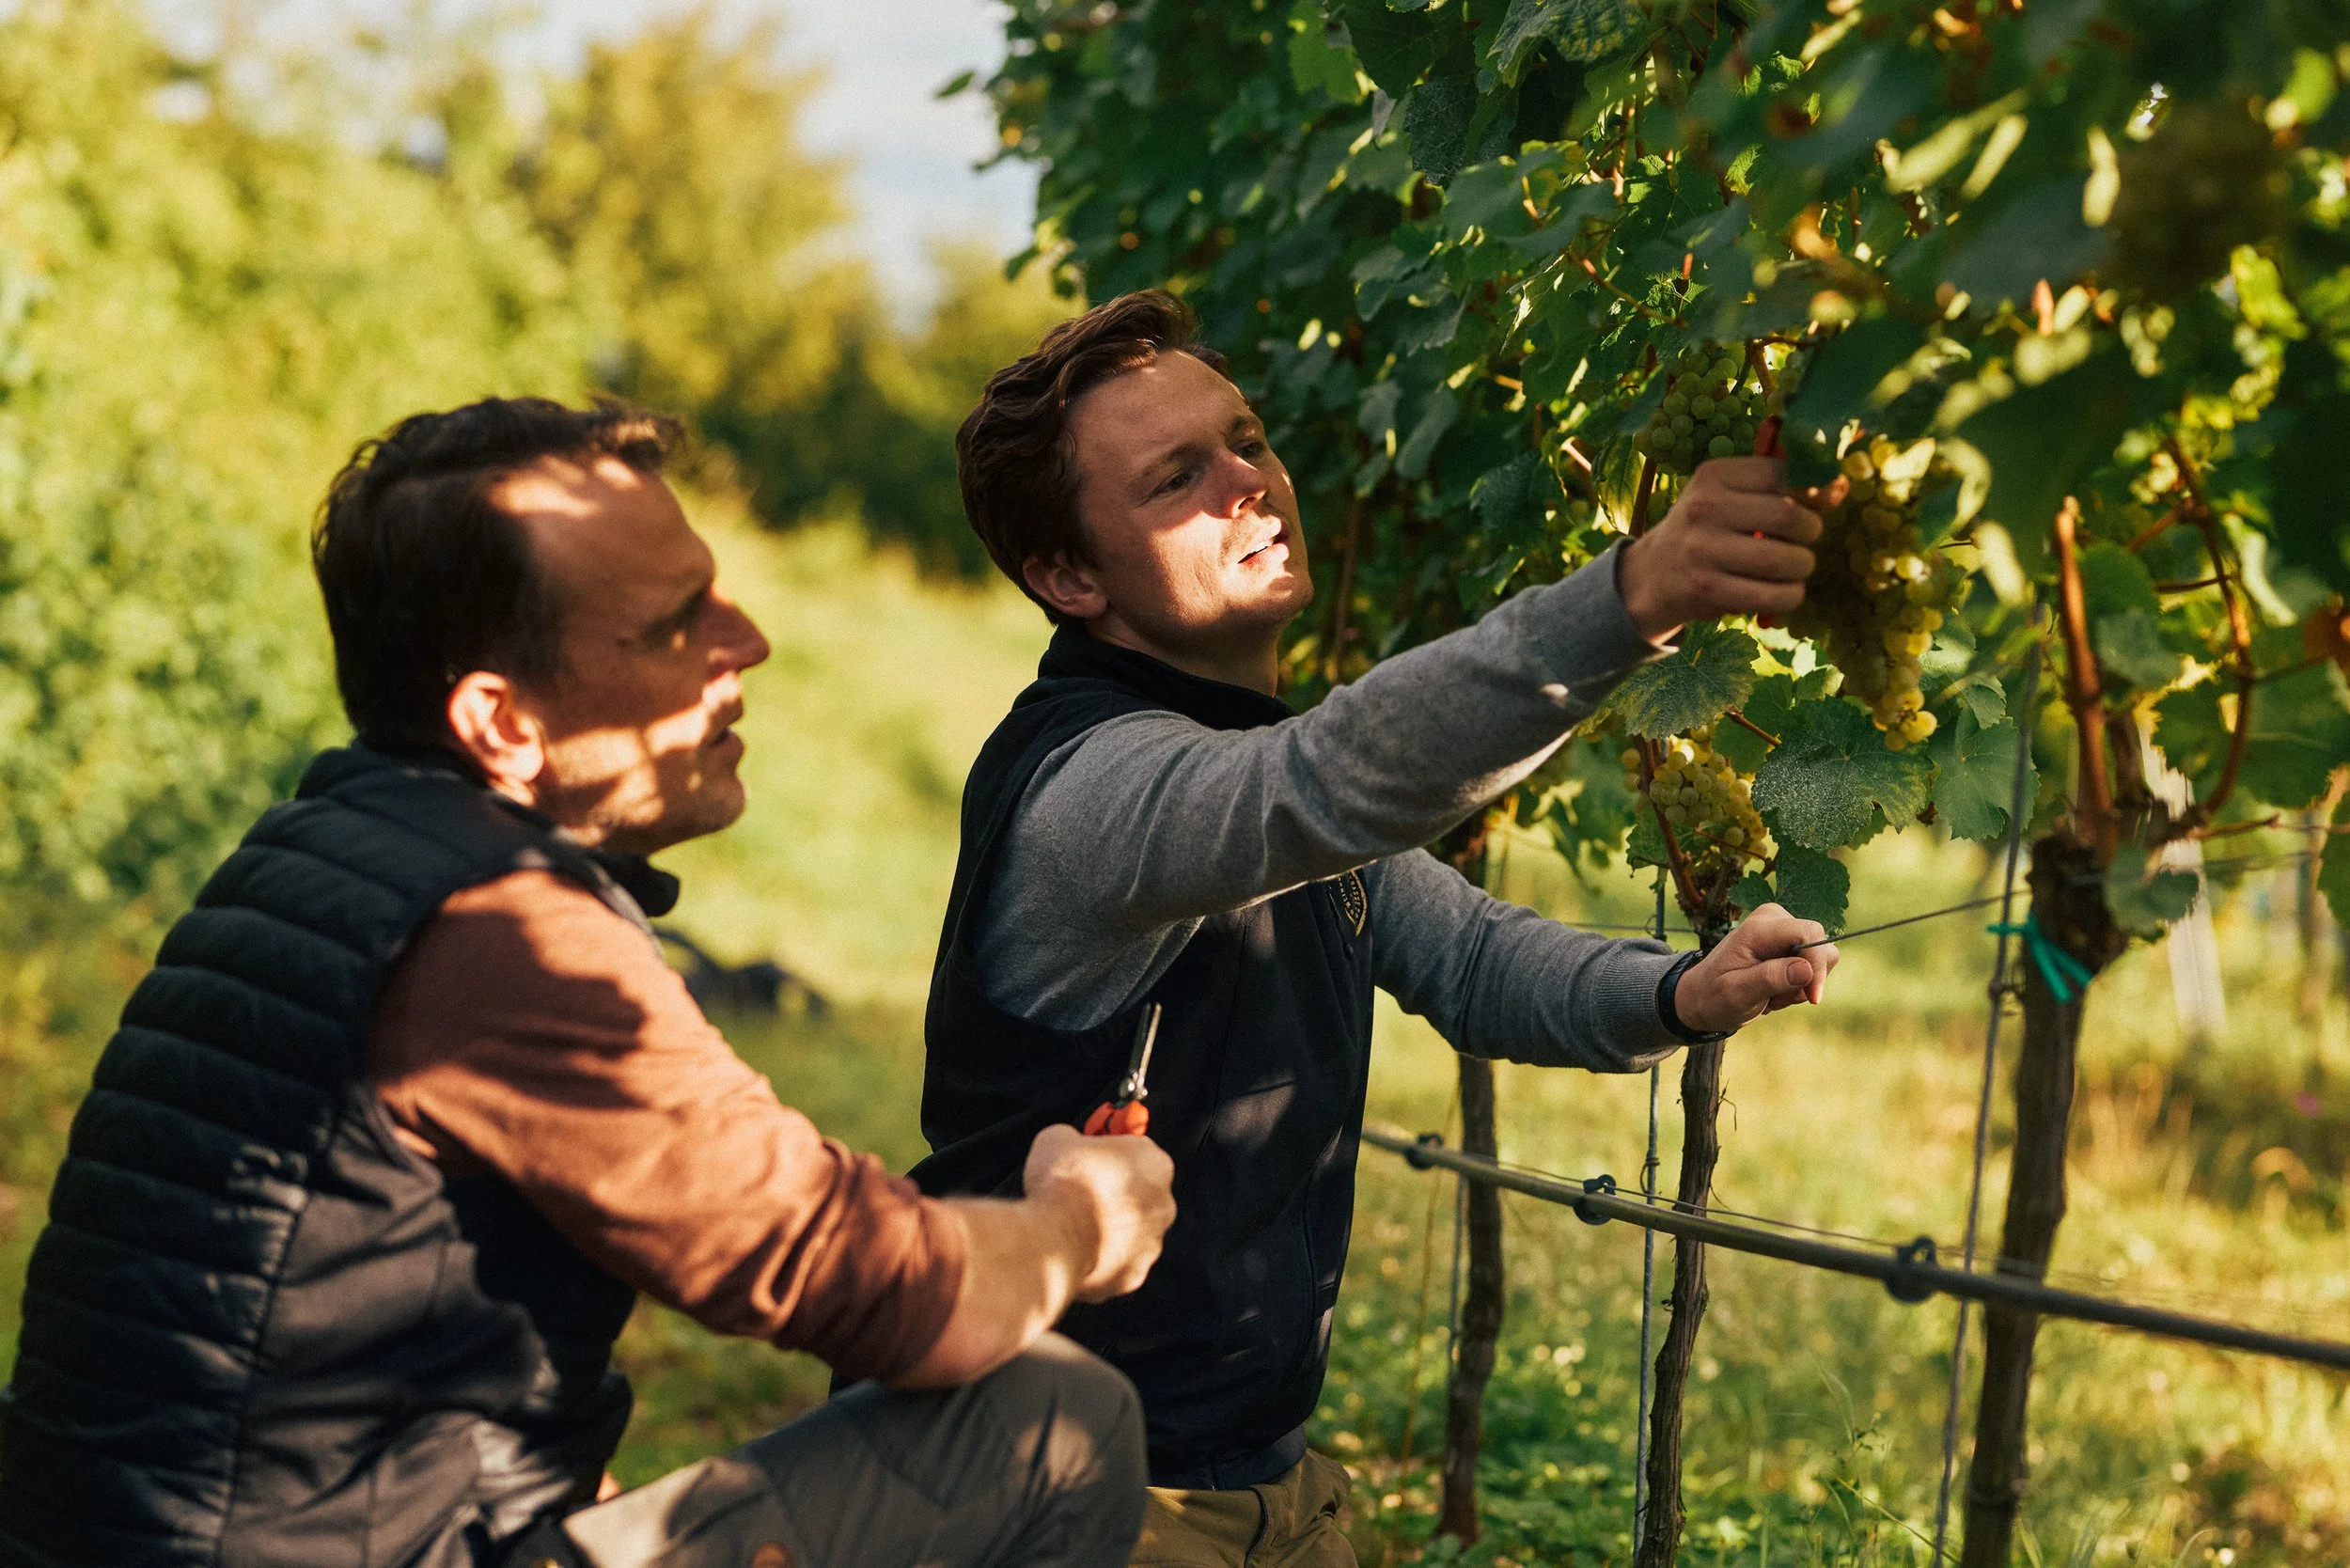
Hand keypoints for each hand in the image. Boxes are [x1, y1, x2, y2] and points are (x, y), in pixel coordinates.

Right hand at [1023, 1122, 1175, 1302]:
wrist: (1055, 1238)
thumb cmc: (1063, 1185)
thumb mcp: (1057, 1137)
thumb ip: (1073, 1138)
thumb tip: (1066, 1143)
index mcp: (1155, 1163)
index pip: (1138, 1153)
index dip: (1110, 1155)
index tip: (1090, 1159)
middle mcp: (1163, 1205)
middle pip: (1139, 1195)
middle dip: (1114, 1195)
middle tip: (1081, 1194)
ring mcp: (1151, 1244)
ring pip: (1131, 1234)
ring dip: (1109, 1230)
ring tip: (1074, 1227)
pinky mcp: (1133, 1275)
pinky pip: (1117, 1265)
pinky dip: (1101, 1260)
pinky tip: (1076, 1253)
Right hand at [1617, 457, 1832, 640]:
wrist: (1652, 576)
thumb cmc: (1704, 530)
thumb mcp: (1728, 495)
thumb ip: (1778, 489)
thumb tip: (1838, 487)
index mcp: (1713, 475)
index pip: (1781, 474)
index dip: (1811, 490)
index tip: (1816, 505)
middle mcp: (1705, 508)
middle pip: (1788, 516)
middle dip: (1811, 531)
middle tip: (1805, 540)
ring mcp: (1704, 551)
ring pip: (1785, 559)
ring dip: (1803, 566)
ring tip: (1795, 567)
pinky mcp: (1708, 590)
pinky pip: (1774, 595)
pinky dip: (1791, 595)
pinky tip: (1783, 591)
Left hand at [1672, 902, 1839, 1034]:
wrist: (1703, 997)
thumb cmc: (1714, 995)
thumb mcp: (1736, 993)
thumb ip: (1770, 978)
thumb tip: (1807, 969)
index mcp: (1758, 928)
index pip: (1809, 932)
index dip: (1817, 965)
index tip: (1813, 998)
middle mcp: (1774, 920)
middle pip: (1820, 946)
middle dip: (1807, 980)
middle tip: (1775, 999)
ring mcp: (1783, 930)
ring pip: (1821, 958)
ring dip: (1801, 986)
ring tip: (1770, 995)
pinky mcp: (1790, 943)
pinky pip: (1814, 965)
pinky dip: (1799, 985)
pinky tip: (1774, 991)